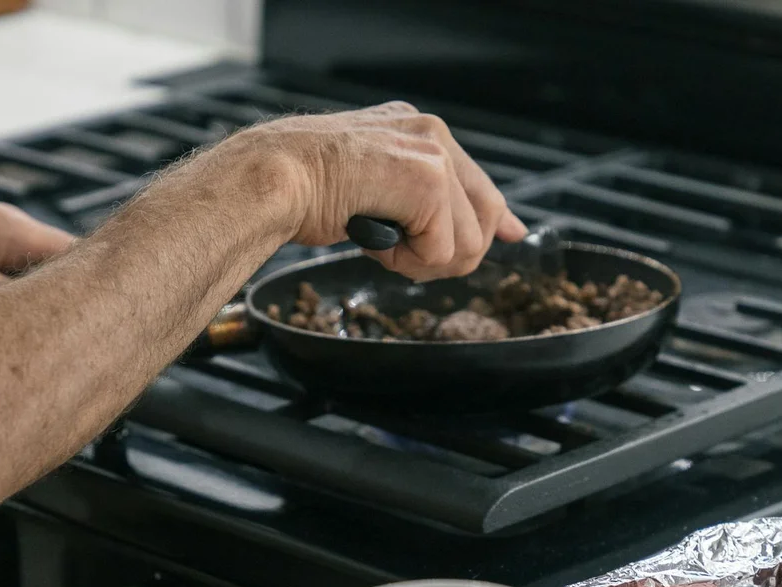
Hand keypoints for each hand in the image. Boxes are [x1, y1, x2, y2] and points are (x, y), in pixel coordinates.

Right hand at [236, 101, 527, 280]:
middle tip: (404, 258)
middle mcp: (430, 134)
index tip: (511, 235)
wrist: (270, 178)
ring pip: (467, 242)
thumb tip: (446, 228)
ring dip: (423, 262)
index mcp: (415, 129)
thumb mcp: (366, 186)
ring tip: (380, 244)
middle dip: (452, 254)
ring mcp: (432, 154)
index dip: (497, 217)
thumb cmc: (297, 187)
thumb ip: (412, 200)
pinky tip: (374, 241)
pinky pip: (440, 250)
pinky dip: (405, 262)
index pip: (477, 180)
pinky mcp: (427, 181)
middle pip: (486, 217)